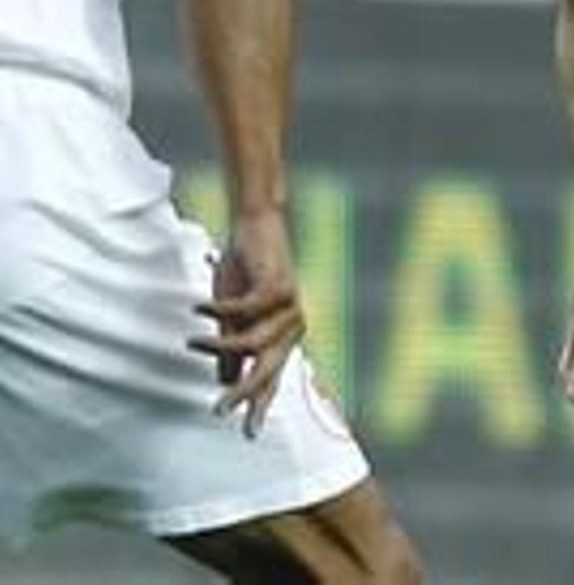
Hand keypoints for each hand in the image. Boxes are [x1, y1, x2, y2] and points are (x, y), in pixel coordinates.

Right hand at [188, 208, 305, 437]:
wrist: (256, 230)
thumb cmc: (244, 275)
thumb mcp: (232, 319)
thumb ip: (232, 350)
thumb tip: (228, 383)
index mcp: (281, 338)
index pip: (271, 379)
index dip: (260, 406)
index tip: (248, 435)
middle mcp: (292, 327)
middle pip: (268, 370)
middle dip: (245, 393)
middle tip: (218, 410)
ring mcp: (290, 307)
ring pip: (252, 342)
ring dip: (218, 344)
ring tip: (190, 342)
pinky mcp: (279, 286)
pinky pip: (245, 309)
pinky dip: (219, 311)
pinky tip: (198, 308)